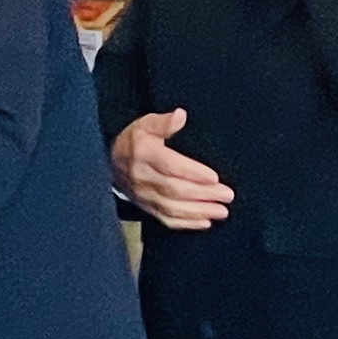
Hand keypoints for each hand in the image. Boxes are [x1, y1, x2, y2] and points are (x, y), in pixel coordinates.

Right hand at [110, 109, 233, 230]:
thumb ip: (164, 122)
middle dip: (203, 194)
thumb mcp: (146, 124)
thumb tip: (180, 115)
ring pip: (172, 207)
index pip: (170, 166)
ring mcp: (144, 195)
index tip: (214, 177)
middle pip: (175, 189)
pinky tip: (205, 222)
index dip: (193, 173)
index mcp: (144, 154)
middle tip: (227, 195)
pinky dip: (187, 223)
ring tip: (222, 211)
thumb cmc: (135, 141)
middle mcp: (143, 177)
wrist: (110, 162)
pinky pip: (166, 219)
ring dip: (199, 211)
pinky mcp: (146, 208)